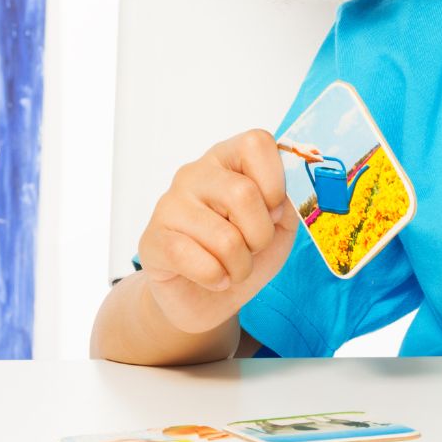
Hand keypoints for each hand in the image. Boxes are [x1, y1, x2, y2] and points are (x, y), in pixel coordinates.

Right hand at [137, 129, 298, 333]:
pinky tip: (213, 278)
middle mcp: (195, 174)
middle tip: (253, 248)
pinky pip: (200, 262)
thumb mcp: (280, 228)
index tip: (274, 210)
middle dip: (261, 234)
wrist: (205, 298)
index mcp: (227, 159)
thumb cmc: (243, 254)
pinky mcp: (153, 240)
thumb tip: (281, 200)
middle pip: (243, 193)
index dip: (275, 180)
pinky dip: (217, 278)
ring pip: (225, 237)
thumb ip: (288, 204)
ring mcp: (170, 204)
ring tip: (232, 267)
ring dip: (241, 265)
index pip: (256, 142)